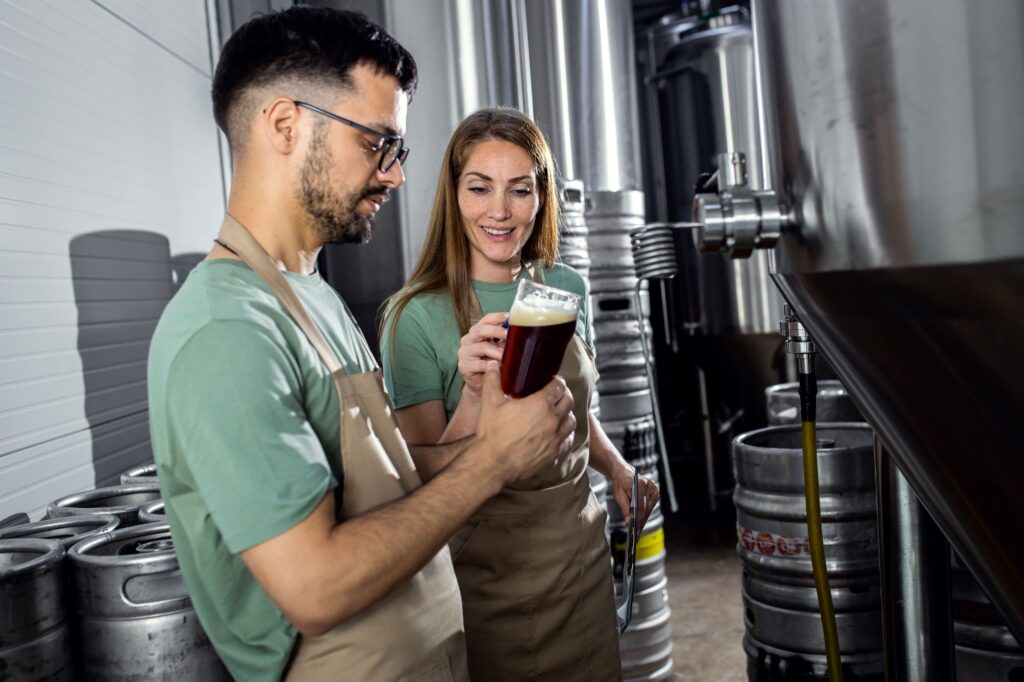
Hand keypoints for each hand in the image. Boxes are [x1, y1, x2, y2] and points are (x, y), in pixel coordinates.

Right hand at [458, 312, 507, 397]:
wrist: (480, 385)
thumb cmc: (491, 364)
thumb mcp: (499, 349)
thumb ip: (505, 340)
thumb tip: (522, 333)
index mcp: (477, 332)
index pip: (485, 320)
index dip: (497, 317)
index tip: (509, 317)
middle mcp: (468, 340)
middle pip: (480, 330)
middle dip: (496, 331)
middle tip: (508, 334)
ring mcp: (464, 352)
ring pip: (481, 347)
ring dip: (496, 351)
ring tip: (506, 356)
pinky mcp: (463, 366)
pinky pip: (478, 364)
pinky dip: (490, 365)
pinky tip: (498, 366)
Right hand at [475, 370, 575, 485]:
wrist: (493, 463)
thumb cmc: (492, 432)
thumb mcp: (489, 402)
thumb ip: (492, 380)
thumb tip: (492, 366)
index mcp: (540, 404)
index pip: (558, 386)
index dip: (557, 381)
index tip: (553, 381)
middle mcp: (552, 420)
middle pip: (568, 402)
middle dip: (564, 395)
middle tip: (558, 394)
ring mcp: (555, 438)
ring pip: (571, 422)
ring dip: (567, 414)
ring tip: (560, 413)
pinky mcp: (554, 454)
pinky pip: (567, 441)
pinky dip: (565, 435)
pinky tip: (558, 433)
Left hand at [611, 464, 659, 531]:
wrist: (624, 473)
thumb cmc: (620, 483)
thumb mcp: (619, 495)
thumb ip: (625, 509)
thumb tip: (629, 522)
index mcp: (640, 484)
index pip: (641, 505)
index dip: (638, 519)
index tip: (635, 529)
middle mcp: (649, 485)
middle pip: (647, 508)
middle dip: (641, 521)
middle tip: (637, 533)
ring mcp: (654, 487)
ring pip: (650, 508)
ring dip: (644, 518)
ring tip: (639, 529)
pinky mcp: (656, 490)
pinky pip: (652, 505)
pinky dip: (646, 513)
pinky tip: (642, 520)